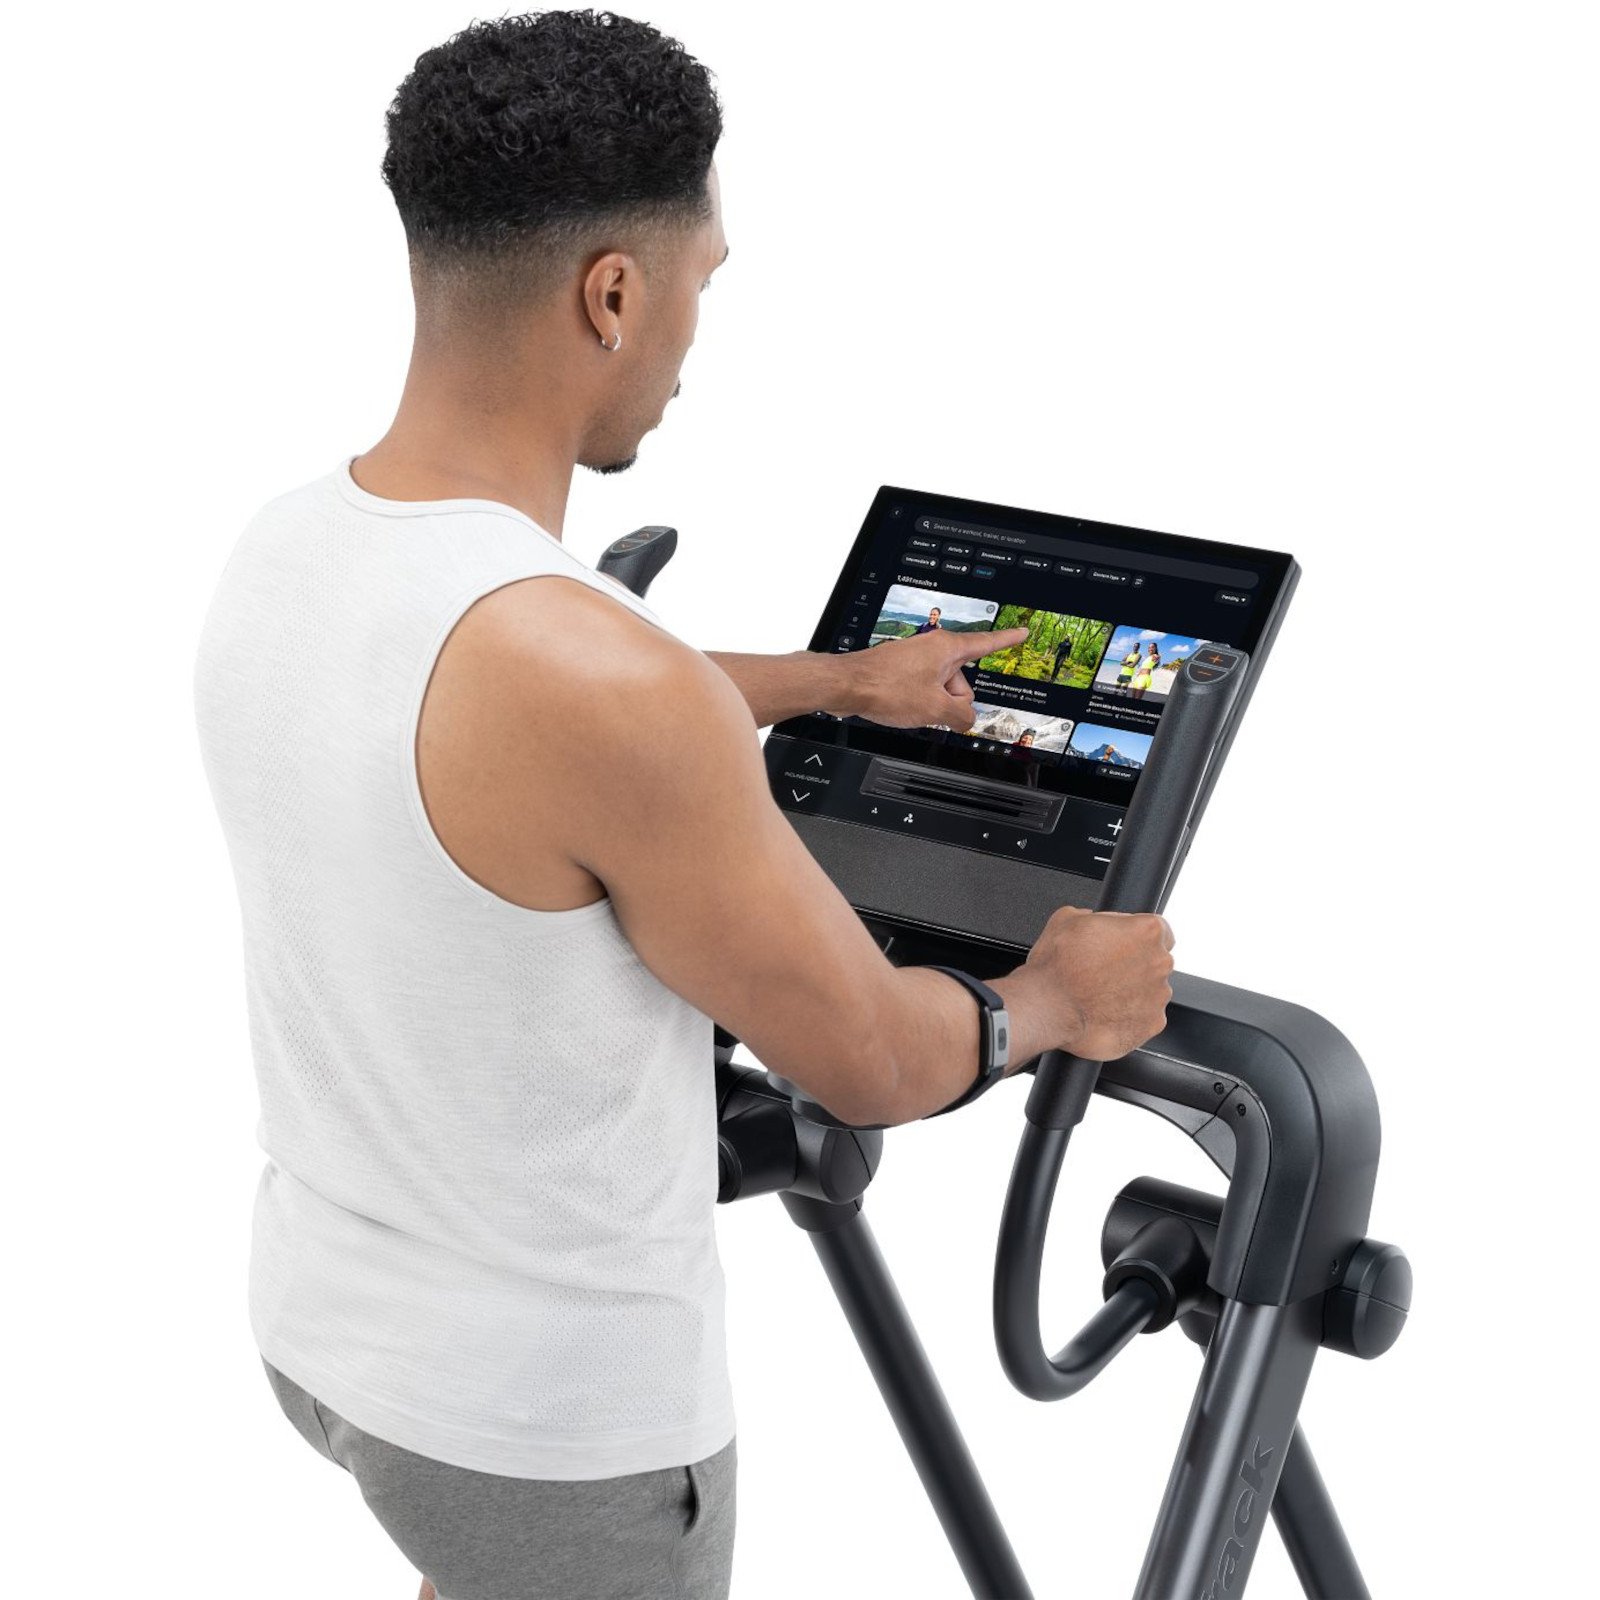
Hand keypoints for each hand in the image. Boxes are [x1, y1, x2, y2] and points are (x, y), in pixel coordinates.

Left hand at [847, 626, 1028, 730]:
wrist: (846, 686)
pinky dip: (919, 701)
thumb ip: (961, 716)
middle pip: (962, 679)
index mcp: (947, 648)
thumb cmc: (885, 688)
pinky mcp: (901, 670)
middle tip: (934, 709)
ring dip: (934, 703)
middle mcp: (932, 648)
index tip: (1021, 631)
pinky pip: (923, 688)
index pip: (986, 643)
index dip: (1007, 639)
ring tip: (912, 708)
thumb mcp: (935, 709)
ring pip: (941, 687)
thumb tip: (967, 720)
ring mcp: (915, 659)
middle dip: (954, 700)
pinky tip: (903, 707)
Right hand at [1015, 906, 1174, 1062]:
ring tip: (1100, 995)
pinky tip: (1105, 1012)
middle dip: (1135, 965)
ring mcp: (1158, 996)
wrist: (1046, 1008)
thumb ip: (1093, 916)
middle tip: (1104, 971)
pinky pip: (1146, 1017)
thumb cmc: (1056, 967)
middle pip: (1156, 960)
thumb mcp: (1066, 919)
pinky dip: (1130, 1016)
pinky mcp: (1152, 1024)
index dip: (1137, 937)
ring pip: (1152, 990)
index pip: (1160, 929)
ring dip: (1132, 991)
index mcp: (1146, 931)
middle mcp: (1159, 962)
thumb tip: (1093, 919)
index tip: (1123, 946)